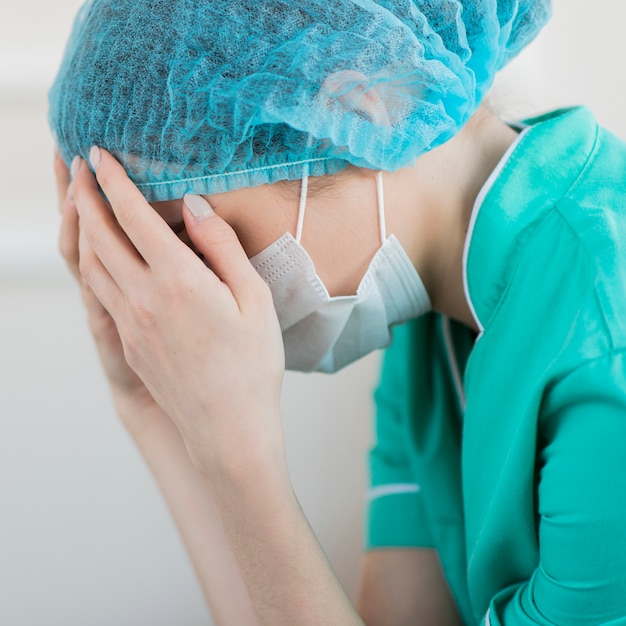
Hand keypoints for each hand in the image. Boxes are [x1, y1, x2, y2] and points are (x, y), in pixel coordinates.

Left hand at [70, 147, 284, 469]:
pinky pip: (100, 292)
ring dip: (81, 227)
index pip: (132, 216)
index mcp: (178, 280)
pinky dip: (92, 262)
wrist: (228, 428)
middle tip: (77, 166)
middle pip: (99, 235)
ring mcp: (130, 323)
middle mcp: (143, 297)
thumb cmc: (251, 365)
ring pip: (91, 264)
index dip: (113, 181)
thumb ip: (221, 247)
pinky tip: (99, 255)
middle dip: (85, 195)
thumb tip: (193, 206)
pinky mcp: (127, 343)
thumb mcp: (252, 299)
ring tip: (79, 203)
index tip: (99, 153)